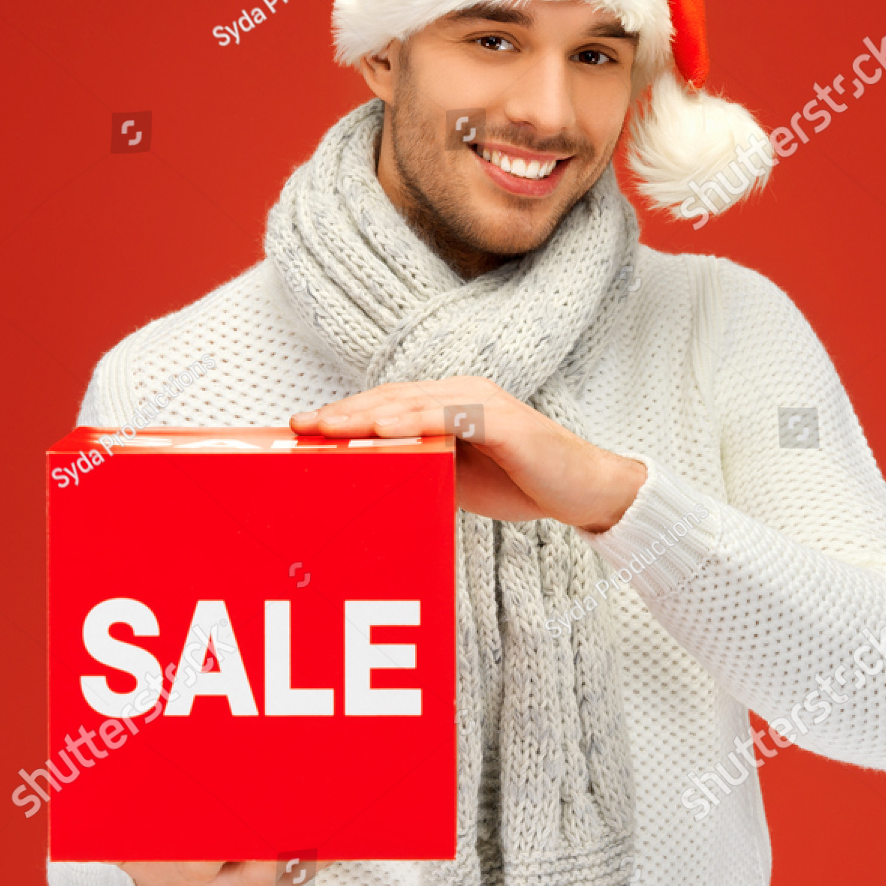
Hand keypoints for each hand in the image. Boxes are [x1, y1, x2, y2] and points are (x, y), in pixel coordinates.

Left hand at [291, 376, 646, 532]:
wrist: (584, 492)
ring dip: (367, 416)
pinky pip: (450, 417)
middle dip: (344, 412)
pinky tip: (383, 432)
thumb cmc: (523, 483)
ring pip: (413, 402)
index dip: (347, 414)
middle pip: (392, 398)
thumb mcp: (459, 477)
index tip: (306, 428)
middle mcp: (463, 393)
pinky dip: (414, 422)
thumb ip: (423, 466)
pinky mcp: (504, 420)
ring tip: (329, 428)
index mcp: (450, 404)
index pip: (389, 404)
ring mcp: (483, 402)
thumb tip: (375, 478)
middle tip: (301, 425)